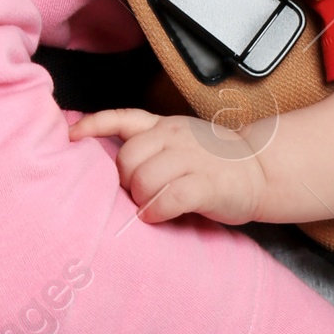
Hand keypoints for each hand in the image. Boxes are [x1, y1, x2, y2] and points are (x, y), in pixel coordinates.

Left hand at [70, 107, 264, 226]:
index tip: (70, 136)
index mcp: (165, 125)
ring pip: (143, 179)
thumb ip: (151, 145)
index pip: (122, 118)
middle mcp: (175, 137)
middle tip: (138, 195)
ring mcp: (191, 159)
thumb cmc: (216, 161)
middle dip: (124, 181)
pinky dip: (156, 210)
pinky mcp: (206, 184)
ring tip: (151, 207)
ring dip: (140, 199)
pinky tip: (159, 216)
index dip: (92, 125)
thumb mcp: (181, 140)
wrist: (263, 169)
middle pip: (126, 159)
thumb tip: (113, 168)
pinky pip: (167, 198)